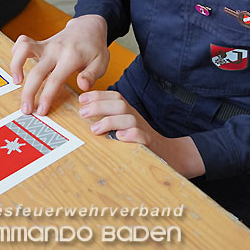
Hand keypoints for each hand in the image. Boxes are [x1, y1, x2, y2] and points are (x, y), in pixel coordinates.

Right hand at [10, 15, 109, 115]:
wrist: (88, 27)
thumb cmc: (94, 48)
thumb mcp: (101, 62)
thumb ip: (91, 75)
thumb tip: (82, 86)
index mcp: (72, 57)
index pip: (55, 80)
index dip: (46, 97)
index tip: (41, 111)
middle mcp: (56, 50)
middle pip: (36, 72)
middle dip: (28, 93)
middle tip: (26, 109)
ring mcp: (46, 45)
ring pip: (24, 50)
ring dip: (16, 66)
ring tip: (17, 82)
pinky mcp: (40, 43)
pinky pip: (22, 43)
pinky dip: (16, 54)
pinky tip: (17, 68)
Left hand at [79, 91, 204, 178]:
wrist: (168, 154)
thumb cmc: (138, 140)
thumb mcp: (122, 126)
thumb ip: (107, 119)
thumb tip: (84, 114)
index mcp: (128, 112)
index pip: (114, 97)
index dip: (98, 95)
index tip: (82, 99)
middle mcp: (135, 117)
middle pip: (120, 104)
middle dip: (99, 106)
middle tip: (83, 113)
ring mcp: (144, 129)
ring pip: (129, 118)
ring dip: (110, 121)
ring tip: (95, 129)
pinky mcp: (150, 144)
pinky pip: (142, 135)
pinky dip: (131, 134)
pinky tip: (119, 137)